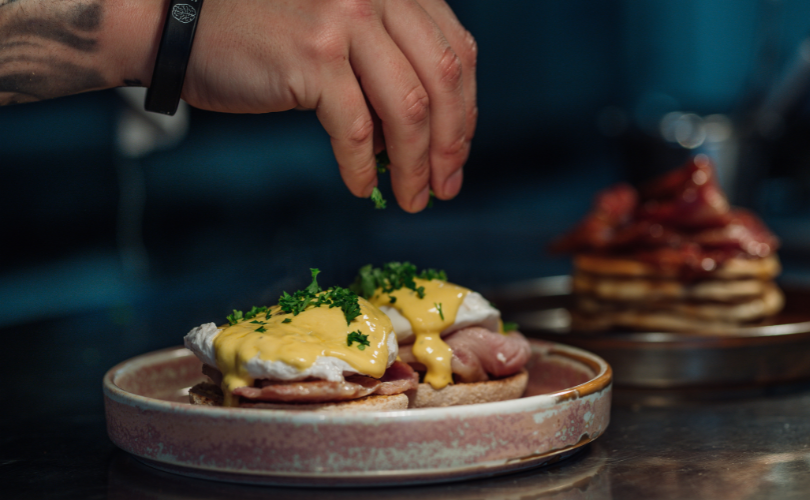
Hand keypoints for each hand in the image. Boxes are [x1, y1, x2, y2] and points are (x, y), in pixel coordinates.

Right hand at [180, 0, 476, 211]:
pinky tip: (361, 185)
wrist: (182, 23)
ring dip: (415, 166)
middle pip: (444, 81)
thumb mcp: (345, 29)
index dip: (466, 110)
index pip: (457, 51)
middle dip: (451, 145)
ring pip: (408, 110)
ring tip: (412, 198)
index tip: (458, 153)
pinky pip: (356, 129)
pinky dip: (362, 166)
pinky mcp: (311, 56)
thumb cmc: (267, 33)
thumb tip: (436, 135)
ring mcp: (344, 20)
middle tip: (446, 186)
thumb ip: (391, 61)